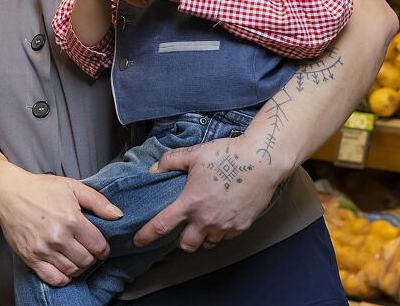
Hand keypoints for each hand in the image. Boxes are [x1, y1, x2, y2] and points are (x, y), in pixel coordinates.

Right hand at [0, 167, 121, 286]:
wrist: (7, 194)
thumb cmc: (40, 189)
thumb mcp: (71, 186)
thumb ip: (97, 201)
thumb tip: (118, 215)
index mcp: (71, 219)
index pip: (99, 246)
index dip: (103, 248)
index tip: (99, 245)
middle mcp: (57, 236)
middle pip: (87, 261)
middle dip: (91, 257)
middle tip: (87, 249)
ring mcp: (43, 249)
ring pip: (72, 271)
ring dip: (78, 267)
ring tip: (75, 256)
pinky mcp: (30, 257)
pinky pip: (53, 279)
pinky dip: (63, 277)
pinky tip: (64, 267)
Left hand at [133, 128, 282, 251]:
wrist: (262, 161)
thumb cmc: (227, 155)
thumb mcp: (193, 154)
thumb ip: (170, 161)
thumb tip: (154, 169)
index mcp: (190, 203)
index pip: (162, 225)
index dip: (146, 235)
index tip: (138, 241)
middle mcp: (207, 219)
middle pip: (186, 245)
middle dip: (180, 241)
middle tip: (180, 230)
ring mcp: (226, 226)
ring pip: (208, 243)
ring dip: (201, 237)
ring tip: (201, 224)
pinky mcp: (242, 226)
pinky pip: (226, 237)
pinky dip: (220, 232)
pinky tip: (219, 218)